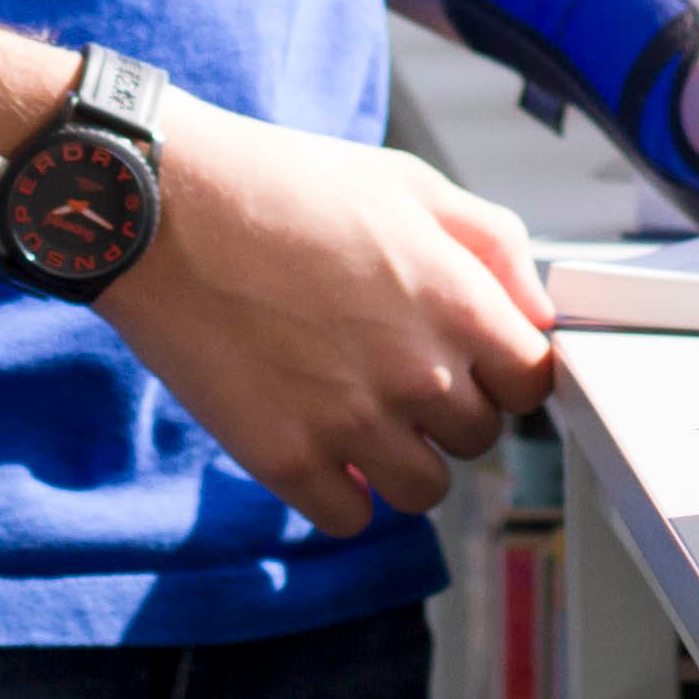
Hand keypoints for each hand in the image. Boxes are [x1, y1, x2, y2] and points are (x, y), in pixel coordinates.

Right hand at [99, 103, 557, 538]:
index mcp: (454, 297)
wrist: (160, 208)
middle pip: (479, 438)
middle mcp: (415, 368)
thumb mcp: (403, 181)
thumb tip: (537, 310)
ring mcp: (351, 421)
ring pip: (424, 490)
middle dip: (447, 409)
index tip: (472, 361)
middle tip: (391, 367)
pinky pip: (351, 517)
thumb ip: (491, 242)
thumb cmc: (280, 184)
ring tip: (354, 407)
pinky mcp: (287, 459)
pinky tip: (314, 437)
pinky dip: (340, 492)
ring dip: (400, 459)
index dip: (505, 371)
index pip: (533, 381)